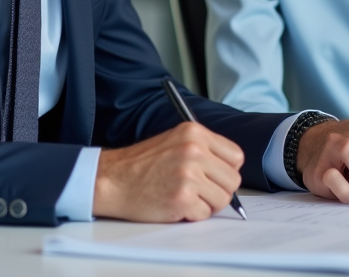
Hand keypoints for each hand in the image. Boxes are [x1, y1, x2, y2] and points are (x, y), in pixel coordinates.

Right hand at [93, 122, 242, 221]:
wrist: (112, 179)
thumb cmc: (141, 165)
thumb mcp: (175, 142)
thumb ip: (204, 150)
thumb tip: (230, 170)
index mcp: (194, 133)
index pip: (236, 156)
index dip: (226, 171)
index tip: (214, 176)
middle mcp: (194, 150)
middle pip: (232, 180)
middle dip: (218, 190)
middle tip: (197, 191)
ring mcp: (188, 174)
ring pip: (222, 199)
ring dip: (206, 204)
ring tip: (184, 196)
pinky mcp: (182, 198)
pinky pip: (204, 214)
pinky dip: (192, 215)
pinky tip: (174, 204)